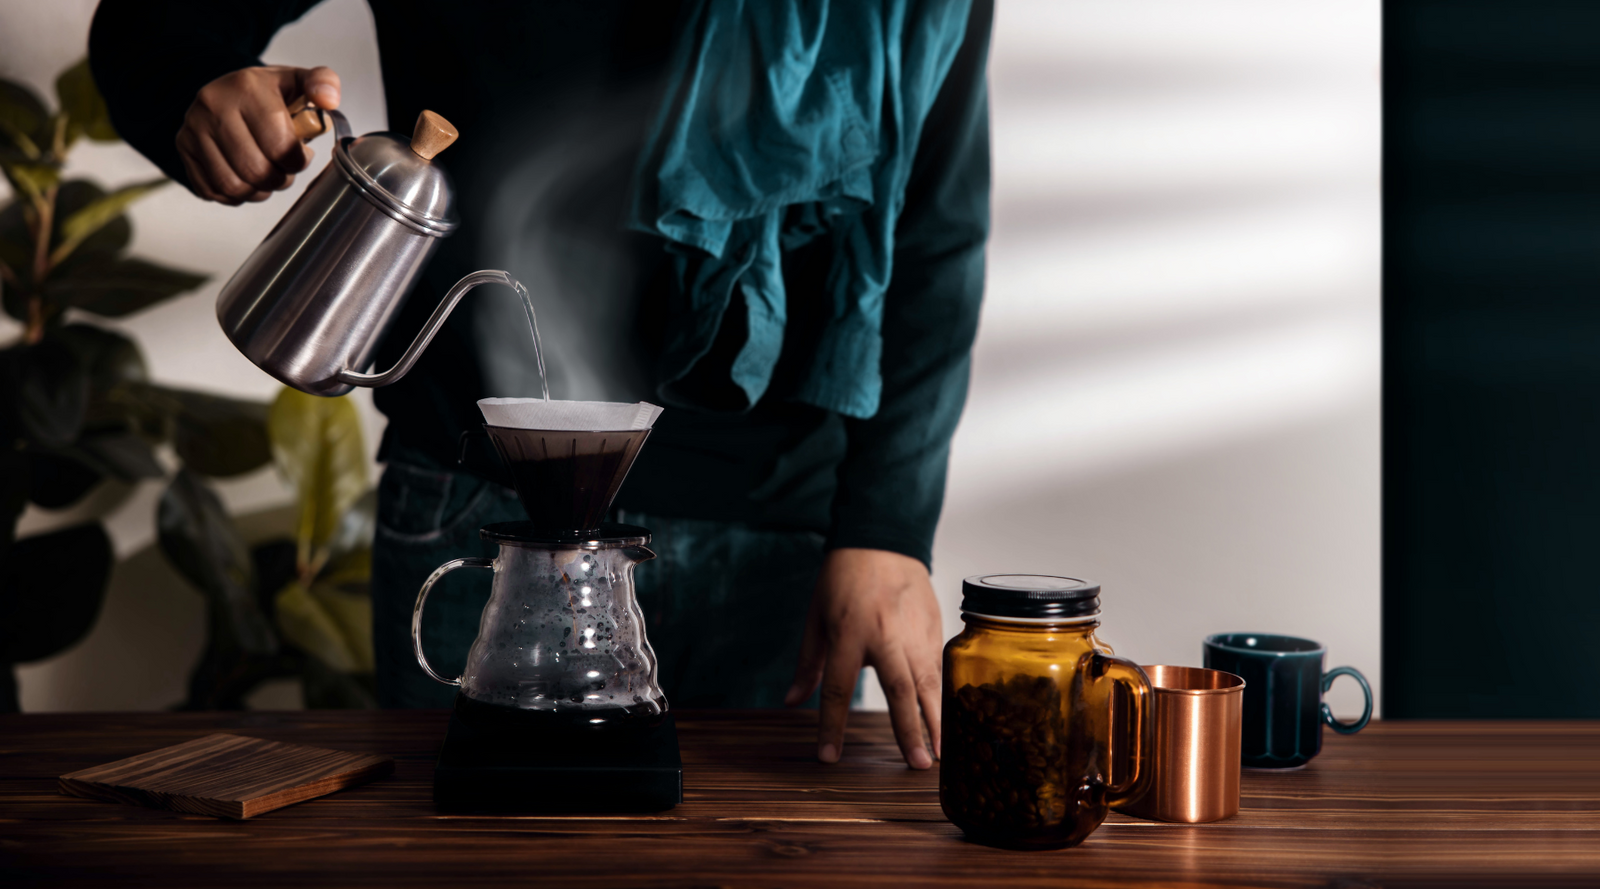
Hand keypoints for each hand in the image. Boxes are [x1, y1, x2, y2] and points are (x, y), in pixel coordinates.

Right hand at [176, 65, 340, 204]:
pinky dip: (234, 195)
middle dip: (279, 179)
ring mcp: (193, 127)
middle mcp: (214, 105)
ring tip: (267, 177)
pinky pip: (212, 190)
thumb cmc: (269, 94)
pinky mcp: (184, 147)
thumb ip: (323, 83)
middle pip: (255, 170)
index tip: (299, 156)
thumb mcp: (299, 81)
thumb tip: (328, 99)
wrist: (231, 91)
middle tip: (284, 170)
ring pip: (233, 185)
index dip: (296, 161)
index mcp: (247, 87)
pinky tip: (246, 179)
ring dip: (258, 191)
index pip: (279, 145)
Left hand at [786, 548, 943, 768]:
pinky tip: (951, 718)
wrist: (882, 538)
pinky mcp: (934, 626)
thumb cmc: (842, 578)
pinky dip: (945, 694)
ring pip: (929, 682)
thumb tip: (793, 702)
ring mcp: (914, 631)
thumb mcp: (815, 618)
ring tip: (943, 752)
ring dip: (938, 719)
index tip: (829, 757)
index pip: (839, 689)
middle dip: (910, 730)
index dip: (832, 726)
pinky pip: (940, 667)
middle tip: (918, 765)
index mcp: (849, 632)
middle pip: (900, 690)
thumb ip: (809, 664)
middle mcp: (886, 635)